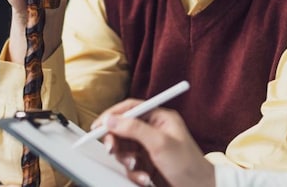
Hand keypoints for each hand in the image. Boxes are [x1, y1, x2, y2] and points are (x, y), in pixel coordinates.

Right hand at [97, 100, 214, 186]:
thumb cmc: (188, 165)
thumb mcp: (160, 143)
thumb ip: (134, 129)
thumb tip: (112, 119)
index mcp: (160, 118)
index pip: (130, 108)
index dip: (112, 115)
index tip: (97, 126)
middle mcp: (153, 130)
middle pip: (123, 129)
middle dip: (116, 141)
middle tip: (111, 149)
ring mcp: (149, 148)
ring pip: (124, 149)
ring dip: (126, 160)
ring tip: (135, 167)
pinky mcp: (147, 164)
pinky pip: (130, 165)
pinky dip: (134, 173)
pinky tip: (145, 178)